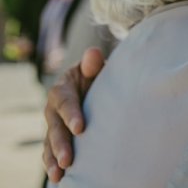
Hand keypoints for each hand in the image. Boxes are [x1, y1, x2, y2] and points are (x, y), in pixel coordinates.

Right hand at [43, 47, 104, 182]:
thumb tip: (93, 53)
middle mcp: (53, 109)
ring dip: (53, 159)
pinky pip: (50, 152)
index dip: (71, 114)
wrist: (91, 85)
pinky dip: (52, 165)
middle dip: (61, 144)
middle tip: (68, 159)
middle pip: (55, 127)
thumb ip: (92, 64)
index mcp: (63, 89)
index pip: (65, 102)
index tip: (80, 128)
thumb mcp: (93, 69)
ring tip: (60, 173)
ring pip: (50, 143)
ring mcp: (53, 125)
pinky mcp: (56, 138)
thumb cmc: (95, 77)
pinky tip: (59, 179)